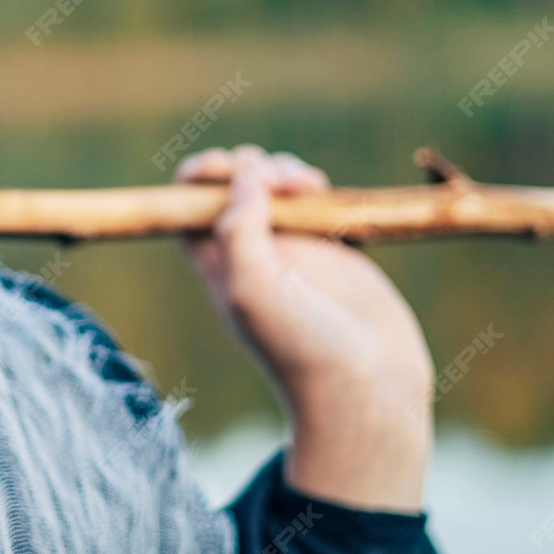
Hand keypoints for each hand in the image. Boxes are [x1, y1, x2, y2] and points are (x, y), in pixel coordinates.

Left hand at [174, 144, 433, 511]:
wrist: (365, 386)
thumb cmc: (300, 347)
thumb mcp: (251, 289)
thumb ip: (238, 230)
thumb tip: (243, 177)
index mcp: (218, 264)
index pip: (188, 206)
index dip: (201, 176)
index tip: (226, 167)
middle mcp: (251, 255)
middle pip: (233, 188)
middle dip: (250, 167)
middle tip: (275, 179)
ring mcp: (294, 253)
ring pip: (277, 190)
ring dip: (286, 172)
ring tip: (305, 185)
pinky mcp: (334, 253)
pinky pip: (318, 205)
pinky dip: (318, 190)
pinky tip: (327, 201)